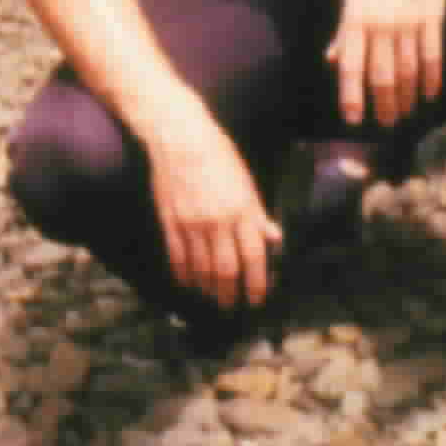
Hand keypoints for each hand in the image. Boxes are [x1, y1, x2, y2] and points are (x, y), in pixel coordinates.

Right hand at [147, 104, 281, 310]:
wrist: (181, 138)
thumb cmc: (219, 155)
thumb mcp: (246, 181)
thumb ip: (259, 214)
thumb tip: (275, 238)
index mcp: (242, 209)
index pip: (254, 256)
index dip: (257, 282)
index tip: (258, 298)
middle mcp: (218, 222)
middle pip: (226, 270)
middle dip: (231, 294)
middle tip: (233, 306)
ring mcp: (191, 225)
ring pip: (201, 270)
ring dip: (209, 289)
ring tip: (214, 298)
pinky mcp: (170, 223)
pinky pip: (178, 259)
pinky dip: (184, 275)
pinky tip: (189, 283)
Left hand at [327, 0, 445, 128]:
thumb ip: (344, 32)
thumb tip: (333, 60)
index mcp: (356, 18)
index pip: (352, 67)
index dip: (352, 96)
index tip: (354, 120)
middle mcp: (381, 24)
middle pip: (382, 75)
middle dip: (384, 104)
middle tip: (387, 124)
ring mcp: (409, 21)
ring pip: (408, 70)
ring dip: (407, 96)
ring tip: (406, 113)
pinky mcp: (432, 16)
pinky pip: (432, 54)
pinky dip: (431, 77)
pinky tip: (430, 94)